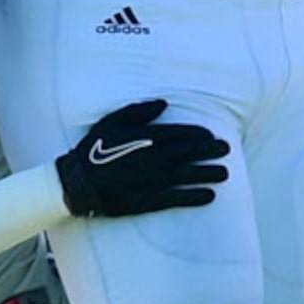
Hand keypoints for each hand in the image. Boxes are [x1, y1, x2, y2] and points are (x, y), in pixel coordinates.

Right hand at [55, 99, 229, 218]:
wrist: (77, 183)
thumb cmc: (95, 150)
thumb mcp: (111, 121)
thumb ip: (138, 111)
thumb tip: (164, 102)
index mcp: (144, 139)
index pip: (179, 134)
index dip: (198, 134)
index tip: (211, 135)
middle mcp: (151, 160)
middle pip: (187, 154)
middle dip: (209, 151)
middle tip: (226, 149)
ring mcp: (151, 181)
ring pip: (186, 176)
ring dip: (207, 174)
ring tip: (225, 173)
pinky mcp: (147, 201)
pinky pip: (176, 199)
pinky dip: (194, 197)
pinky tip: (210, 196)